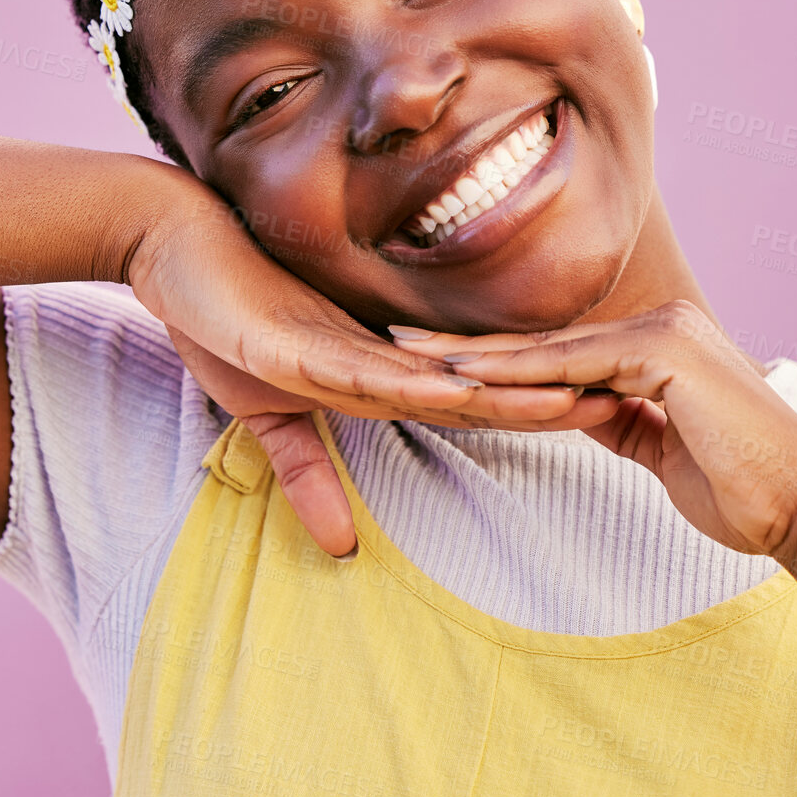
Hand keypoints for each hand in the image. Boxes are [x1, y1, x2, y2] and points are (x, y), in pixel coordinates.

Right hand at [128, 178, 619, 556]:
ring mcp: (343, 343)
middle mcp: (376, 352)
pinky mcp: (302, 342)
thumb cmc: (218, 320)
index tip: (598, 421)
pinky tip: (464, 391)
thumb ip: (310, 474)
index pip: (470, 398)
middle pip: (479, 385)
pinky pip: (369, 369)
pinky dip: (419, 382)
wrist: (167, 248)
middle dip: (550, 398)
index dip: (531, 410)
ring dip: (510, 390)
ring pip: (443, 376)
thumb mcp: (267, 416)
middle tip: (628, 408)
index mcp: (377, 368)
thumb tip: (342, 547)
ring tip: (582, 399)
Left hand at [390, 300, 796, 561]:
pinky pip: (573, 368)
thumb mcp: (662, 450)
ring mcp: (664, 333)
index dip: (494, 358)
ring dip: (475, 355)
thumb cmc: (744, 490)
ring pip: (548, 350)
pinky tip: (465, 378)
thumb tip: (575, 413)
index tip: (435, 361)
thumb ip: (620, 421)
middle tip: (396, 338)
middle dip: (467, 345)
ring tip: (409, 354)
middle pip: (543, 342)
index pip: (558, 353)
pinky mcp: (666, 353)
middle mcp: (660, 326)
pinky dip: (517, 375)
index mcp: (660, 345)